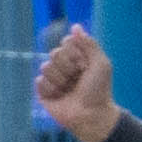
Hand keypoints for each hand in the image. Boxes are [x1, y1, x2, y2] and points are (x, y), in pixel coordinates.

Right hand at [31, 25, 118, 141]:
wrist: (91, 114)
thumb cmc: (99, 90)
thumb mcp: (101, 64)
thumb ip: (89, 44)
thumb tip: (76, 27)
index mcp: (78, 58)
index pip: (67, 42)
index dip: (75, 52)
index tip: (85, 64)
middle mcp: (64, 66)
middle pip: (55, 53)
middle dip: (68, 66)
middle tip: (78, 78)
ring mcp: (53, 79)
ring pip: (46, 66)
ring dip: (61, 79)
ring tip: (69, 89)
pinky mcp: (44, 92)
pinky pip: (40, 81)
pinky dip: (52, 88)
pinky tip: (60, 96)